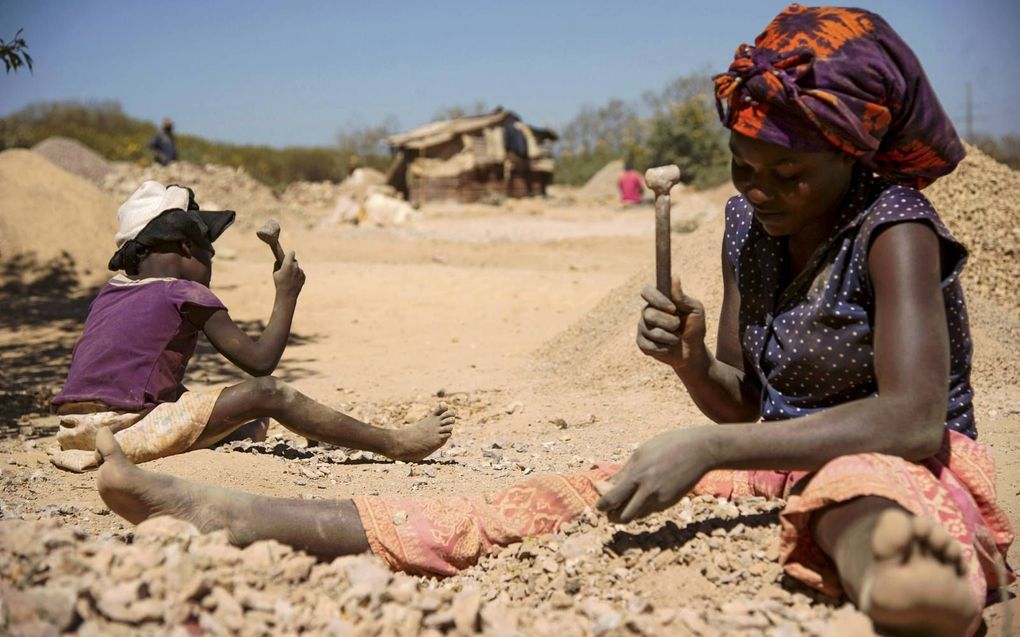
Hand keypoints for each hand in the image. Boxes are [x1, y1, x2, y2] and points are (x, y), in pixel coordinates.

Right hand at [273, 251, 304, 299]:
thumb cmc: (279, 283)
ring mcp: (300, 272)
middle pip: (294, 261)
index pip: (291, 253)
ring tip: (289, 277)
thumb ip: (277, 265)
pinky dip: (297, 275)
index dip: (289, 254)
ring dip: (294, 270)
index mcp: (288, 264)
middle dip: (291, 263)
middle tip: (287, 268)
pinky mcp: (304, 277)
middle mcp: (295, 267)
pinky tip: (293, 281)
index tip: (287, 256)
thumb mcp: (275, 273)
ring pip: (297, 268)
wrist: (287, 295)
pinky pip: (300, 273)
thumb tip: (278, 260)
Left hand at [596, 428, 714, 522]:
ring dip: (628, 512)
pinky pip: (650, 510)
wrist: (700, 450)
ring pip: (636, 516)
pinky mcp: (670, 503)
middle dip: (612, 516)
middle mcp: (648, 491)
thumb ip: (624, 472)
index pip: (611, 499)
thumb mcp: (641, 453)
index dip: (601, 505)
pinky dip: (642, 507)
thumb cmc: (667, 446)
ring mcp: (660, 499)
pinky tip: (645, 494)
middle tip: (609, 510)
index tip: (599, 504)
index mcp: (637, 475)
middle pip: (622, 517)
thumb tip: (607, 486)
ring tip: (625, 502)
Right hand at [636, 276, 705, 369]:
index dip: (657, 299)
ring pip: (651, 331)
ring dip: (670, 337)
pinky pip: (649, 345)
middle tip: (679, 326)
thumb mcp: (695, 310)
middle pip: (649, 314)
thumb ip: (682, 296)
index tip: (673, 309)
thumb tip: (674, 276)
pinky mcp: (642, 344)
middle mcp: (647, 312)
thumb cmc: (694, 327)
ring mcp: (643, 328)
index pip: (647, 291)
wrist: (693, 351)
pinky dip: (664, 348)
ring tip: (676, 338)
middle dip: (669, 323)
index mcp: (658, 300)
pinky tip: (668, 347)